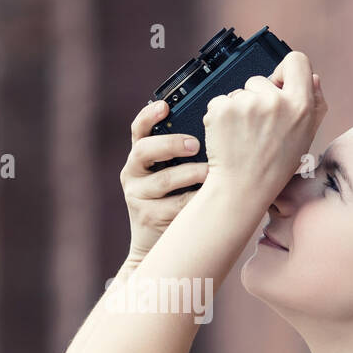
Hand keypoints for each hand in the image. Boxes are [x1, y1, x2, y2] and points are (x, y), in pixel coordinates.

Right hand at [120, 98, 209, 261]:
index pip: (139, 130)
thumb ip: (187, 154)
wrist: (159, 245)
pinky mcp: (146, 216)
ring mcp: (137, 195)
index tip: (165, 106)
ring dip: (189, 173)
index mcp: (141, 156)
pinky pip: (174, 205)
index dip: (149, 116)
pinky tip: (210, 197)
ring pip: (162, 180)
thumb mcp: (177, 174)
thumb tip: (219, 129)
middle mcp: (133, 172)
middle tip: (194, 144)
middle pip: (143, 150)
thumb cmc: (177, 201)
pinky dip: (194, 199)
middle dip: (170, 144)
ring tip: (211, 172)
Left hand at [200, 51, 326, 199]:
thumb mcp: (306, 138)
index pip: (297, 61)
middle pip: (260, 79)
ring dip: (238, 109)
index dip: (285, 71)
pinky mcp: (222, 109)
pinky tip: (229, 136)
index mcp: (300, 106)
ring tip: (243, 136)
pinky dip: (220, 117)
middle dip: (256, 98)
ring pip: (238, 93)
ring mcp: (246, 104)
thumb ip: (314, 105)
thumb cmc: (273, 167)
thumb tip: (314, 77)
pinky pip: (219, 101)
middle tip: (258, 129)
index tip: (278, 85)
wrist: (241, 189)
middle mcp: (275, 101)